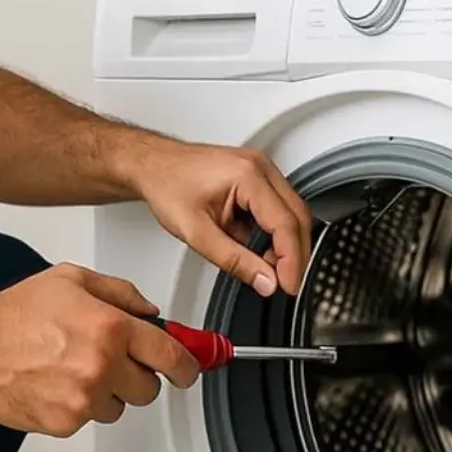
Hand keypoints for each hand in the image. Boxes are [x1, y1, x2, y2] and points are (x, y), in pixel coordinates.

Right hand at [0, 264, 200, 436]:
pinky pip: (89, 419)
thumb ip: (120, 293)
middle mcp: (102, 365)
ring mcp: (84, 398)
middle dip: (137, 375)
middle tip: (112, 360)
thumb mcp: (72, 280)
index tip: (190, 367)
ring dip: (107, 393)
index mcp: (111, 328)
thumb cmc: (15, 313)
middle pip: (149, 388)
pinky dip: (78, 406)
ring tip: (73, 368)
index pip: (172, 356)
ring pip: (119, 407)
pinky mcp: (65, 423)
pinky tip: (55, 383)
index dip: (187, 364)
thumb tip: (150, 311)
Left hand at [126, 142, 312, 298]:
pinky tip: (257, 246)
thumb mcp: (197, 233)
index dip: (292, 260)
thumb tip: (265, 280)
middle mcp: (260, 167)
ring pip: (291, 212)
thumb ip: (234, 260)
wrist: (153, 166)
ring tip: (264, 265)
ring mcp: (261, 169)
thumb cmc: (167, 186)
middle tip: (284, 282)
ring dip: (284, 243)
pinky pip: (279, 207)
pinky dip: (274, 231)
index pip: (285, 224)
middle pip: (297, 216)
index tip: (289, 285)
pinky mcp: (257, 177)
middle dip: (294, 254)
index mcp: (248, 175)